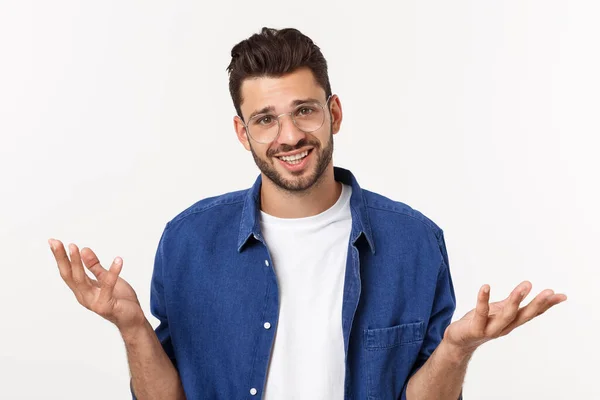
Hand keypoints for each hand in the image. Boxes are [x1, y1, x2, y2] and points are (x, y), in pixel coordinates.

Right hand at [49, 238, 145, 332]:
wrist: (133, 320)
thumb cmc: (120, 300)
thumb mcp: (106, 279)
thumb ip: (95, 267)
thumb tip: (84, 249)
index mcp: (82, 290)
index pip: (67, 272)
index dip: (60, 257)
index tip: (53, 242)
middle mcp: (84, 296)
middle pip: (70, 275)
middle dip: (63, 258)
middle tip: (56, 242)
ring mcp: (93, 302)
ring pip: (82, 280)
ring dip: (79, 263)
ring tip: (78, 248)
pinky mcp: (105, 306)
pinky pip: (108, 287)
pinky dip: (113, 273)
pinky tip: (118, 260)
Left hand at [443, 281, 566, 355]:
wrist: (458, 341)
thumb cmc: (479, 323)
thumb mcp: (498, 310)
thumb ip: (512, 302)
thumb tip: (528, 288)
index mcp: (511, 322)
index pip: (532, 313)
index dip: (547, 305)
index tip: (561, 296)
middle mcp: (504, 327)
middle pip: (524, 316)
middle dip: (537, 304)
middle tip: (550, 292)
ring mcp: (490, 329)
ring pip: (506, 316)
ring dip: (516, 301)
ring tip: (525, 286)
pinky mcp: (475, 329)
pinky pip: (480, 314)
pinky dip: (483, 300)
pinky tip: (485, 286)